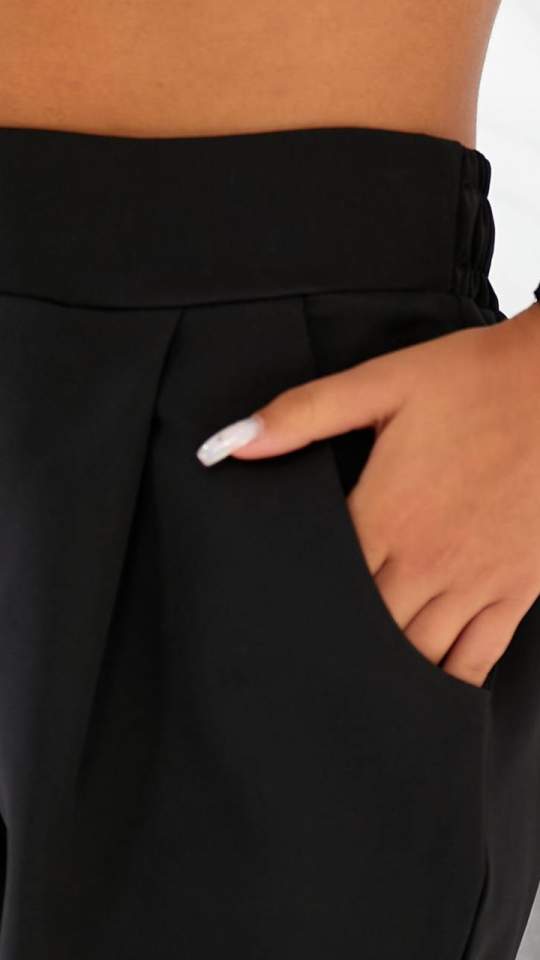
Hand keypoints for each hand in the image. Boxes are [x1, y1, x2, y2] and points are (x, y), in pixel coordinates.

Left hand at [197, 304, 539, 687]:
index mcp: (384, 514)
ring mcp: (475, 581)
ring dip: (386, 673)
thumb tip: (227, 445)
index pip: (323, 586)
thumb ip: (301, 415)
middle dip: (336, 649)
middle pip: (365, 630)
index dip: (294, 611)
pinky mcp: (517, 589)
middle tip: (306, 675)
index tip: (270, 631)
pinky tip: (429, 696)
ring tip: (357, 694)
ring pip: (417, 654)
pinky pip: (478, 658)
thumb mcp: (381, 382)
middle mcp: (426, 559)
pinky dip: (450, 684)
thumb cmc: (474, 380)